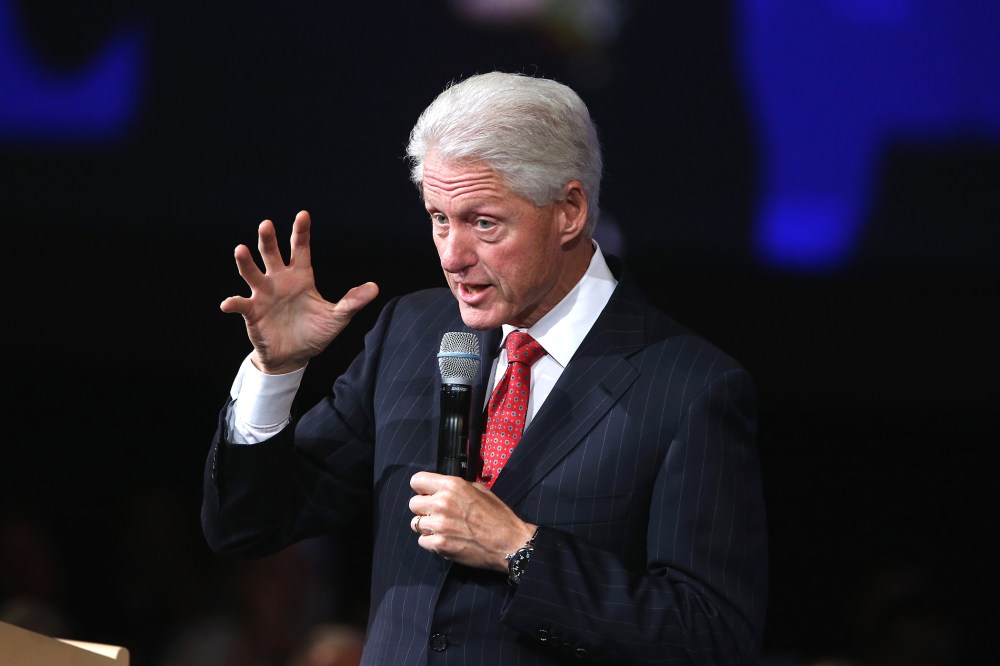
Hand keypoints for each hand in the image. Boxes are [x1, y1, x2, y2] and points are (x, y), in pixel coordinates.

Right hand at [220, 210, 378, 373]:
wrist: (294, 357)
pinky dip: (233, 303)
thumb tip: (375, 288)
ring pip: (252, 273)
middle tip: (266, 225)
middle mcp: (279, 281)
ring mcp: (263, 295)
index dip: (301, 233)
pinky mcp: (252, 312)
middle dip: (269, 240)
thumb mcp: (337, 318)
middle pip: (272, 255)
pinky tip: (228, 303)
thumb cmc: (315, 333)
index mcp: (301, 277)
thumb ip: (352, 302)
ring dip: (245, 262)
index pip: (301, 250)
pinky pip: (241, 304)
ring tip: (240, 249)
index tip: (303, 214)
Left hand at [408, 472, 535, 571]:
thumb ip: (456, 488)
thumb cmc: (498, 516)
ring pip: (415, 523)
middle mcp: (441, 502)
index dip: (422, 488)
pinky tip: (446, 540)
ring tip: (443, 529)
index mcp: (451, 486)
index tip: (428, 494)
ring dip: (427, 526)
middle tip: (437, 514)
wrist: (509, 543)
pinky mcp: (439, 544)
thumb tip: (441, 488)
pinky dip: (431, 542)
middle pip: (413, 503)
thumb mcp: (480, 490)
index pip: (417, 480)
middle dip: (423, 509)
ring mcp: (439, 525)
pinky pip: (422, 541)